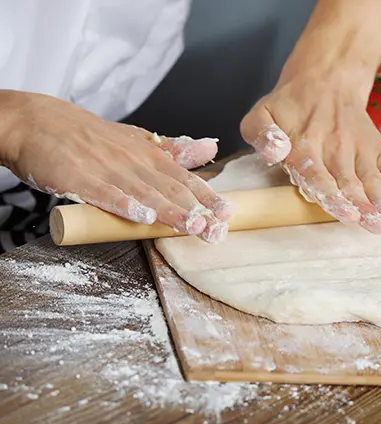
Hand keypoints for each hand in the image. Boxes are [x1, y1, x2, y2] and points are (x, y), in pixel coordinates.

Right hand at [0, 91, 232, 242]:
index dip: (207, 197)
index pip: (185, 179)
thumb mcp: (135, 140)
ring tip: (192, 226)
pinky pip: (104, 193)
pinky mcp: (79, 178)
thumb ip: (172, 150)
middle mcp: (133, 162)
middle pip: (170, 189)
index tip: (228, 213)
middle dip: (196, 211)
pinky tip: (141, 217)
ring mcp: (106, 169)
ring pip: (144, 193)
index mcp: (149, 156)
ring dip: (170, 211)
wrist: (37, 121)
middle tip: (216, 230)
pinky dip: (123, 204)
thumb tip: (209, 148)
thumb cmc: (89, 136)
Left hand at [240, 70, 380, 233]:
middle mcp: (333, 148)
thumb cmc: (290, 107)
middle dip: (361, 204)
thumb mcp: (262, 114)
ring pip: (370, 175)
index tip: (343, 210)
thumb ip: (260, 134)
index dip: (330, 194)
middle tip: (372, 224)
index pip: (317, 174)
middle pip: (348, 181)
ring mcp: (357, 147)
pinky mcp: (374, 145)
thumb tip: (275, 152)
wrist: (325, 79)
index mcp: (304, 145)